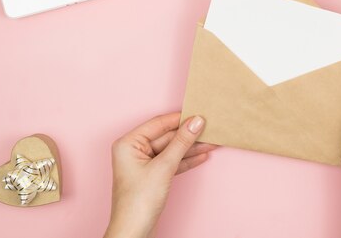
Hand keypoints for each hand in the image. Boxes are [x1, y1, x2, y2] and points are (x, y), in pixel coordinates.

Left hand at [104, 113, 215, 237]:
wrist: (134, 232)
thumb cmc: (138, 202)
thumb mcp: (164, 167)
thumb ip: (181, 142)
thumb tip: (196, 122)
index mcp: (129, 143)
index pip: (159, 124)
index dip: (180, 119)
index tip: (199, 114)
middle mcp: (134, 150)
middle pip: (167, 137)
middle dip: (189, 135)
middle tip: (210, 129)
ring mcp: (143, 164)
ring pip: (172, 150)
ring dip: (191, 148)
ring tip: (212, 142)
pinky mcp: (153, 176)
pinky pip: (172, 162)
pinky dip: (187, 160)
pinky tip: (202, 156)